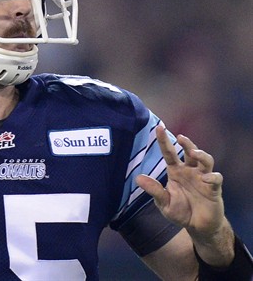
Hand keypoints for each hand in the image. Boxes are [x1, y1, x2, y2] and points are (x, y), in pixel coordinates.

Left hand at [136, 125, 234, 266]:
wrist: (198, 227)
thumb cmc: (180, 211)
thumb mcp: (164, 203)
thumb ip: (154, 190)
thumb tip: (138, 178)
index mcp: (176, 172)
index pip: (169, 153)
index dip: (164, 141)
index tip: (159, 127)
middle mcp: (190, 171)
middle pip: (190, 151)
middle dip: (187, 143)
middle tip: (179, 137)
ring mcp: (203, 178)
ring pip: (205, 160)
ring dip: (200, 154)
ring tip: (193, 152)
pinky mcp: (214, 189)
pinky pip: (216, 178)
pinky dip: (213, 176)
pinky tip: (206, 178)